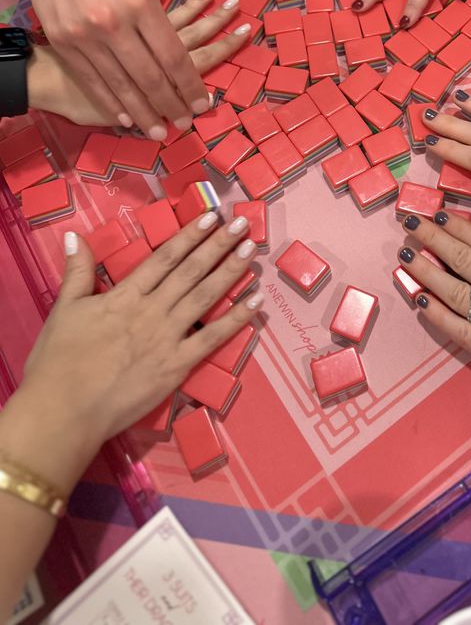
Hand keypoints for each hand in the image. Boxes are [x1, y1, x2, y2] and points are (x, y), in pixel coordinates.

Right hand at [19, 0, 210, 138]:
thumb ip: (155, 13)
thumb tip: (177, 47)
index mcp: (141, 3)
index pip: (175, 56)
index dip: (191, 85)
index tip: (202, 104)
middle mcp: (115, 22)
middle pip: (152, 77)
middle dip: (172, 106)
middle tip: (185, 124)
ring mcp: (86, 35)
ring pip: (122, 86)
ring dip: (143, 113)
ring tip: (159, 131)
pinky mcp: (64, 42)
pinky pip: (94, 81)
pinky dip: (112, 102)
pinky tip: (125, 118)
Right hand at [21, 212, 261, 453]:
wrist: (63, 411)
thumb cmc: (58, 362)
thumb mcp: (64, 309)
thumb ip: (77, 271)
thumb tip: (76, 235)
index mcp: (125, 296)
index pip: (164, 258)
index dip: (190, 235)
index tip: (211, 216)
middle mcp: (151, 310)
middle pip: (191, 271)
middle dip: (218, 245)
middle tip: (242, 224)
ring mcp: (167, 338)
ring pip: (205, 297)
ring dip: (231, 271)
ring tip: (252, 249)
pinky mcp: (177, 366)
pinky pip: (212, 338)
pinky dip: (236, 319)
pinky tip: (255, 302)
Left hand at [399, 205, 470, 468]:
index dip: (461, 227)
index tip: (439, 213)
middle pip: (464, 262)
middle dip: (434, 239)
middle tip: (409, 222)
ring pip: (454, 293)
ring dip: (427, 272)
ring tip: (405, 255)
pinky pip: (459, 333)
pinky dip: (437, 316)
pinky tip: (419, 302)